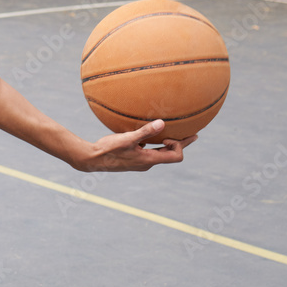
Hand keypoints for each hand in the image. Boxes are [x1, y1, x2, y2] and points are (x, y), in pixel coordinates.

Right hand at [78, 120, 196, 171]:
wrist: (92, 159)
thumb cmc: (109, 149)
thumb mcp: (127, 138)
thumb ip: (145, 132)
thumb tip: (162, 123)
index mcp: (149, 160)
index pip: (176, 156)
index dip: (178, 145)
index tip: (167, 136)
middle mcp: (147, 163)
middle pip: (171, 155)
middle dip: (180, 144)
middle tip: (194, 135)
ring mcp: (140, 163)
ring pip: (160, 153)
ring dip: (166, 144)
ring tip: (170, 134)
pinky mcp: (133, 160)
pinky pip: (149, 152)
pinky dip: (153, 144)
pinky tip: (146, 136)